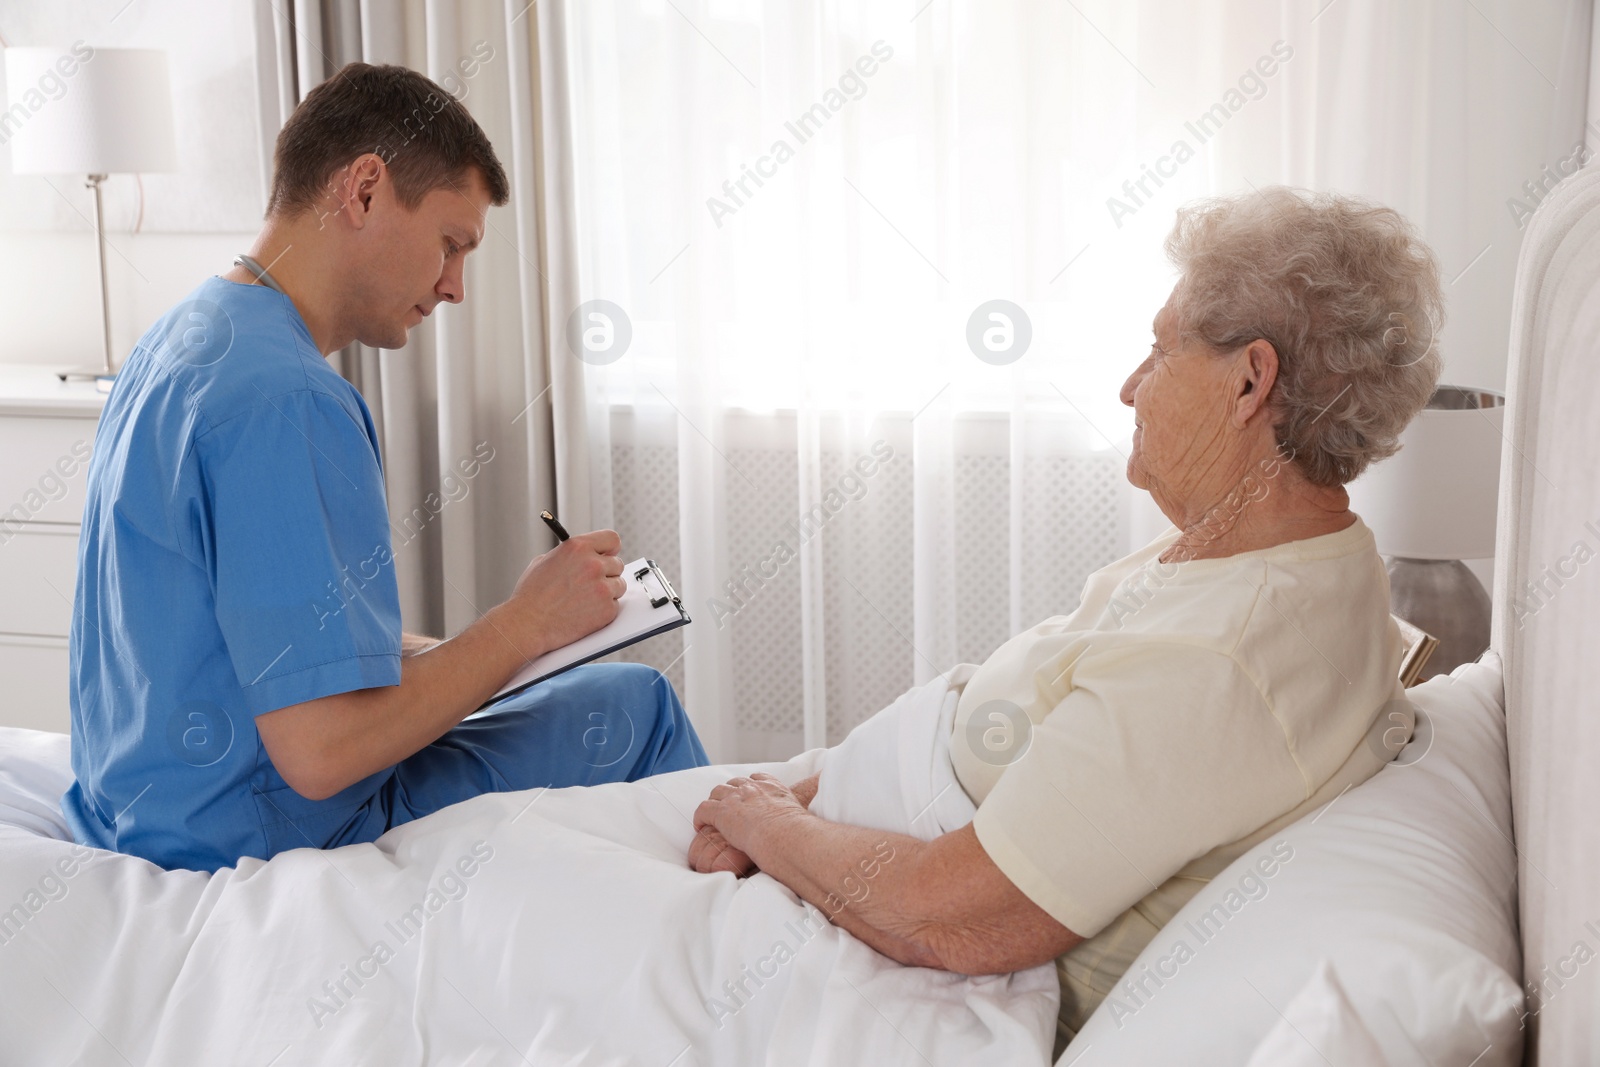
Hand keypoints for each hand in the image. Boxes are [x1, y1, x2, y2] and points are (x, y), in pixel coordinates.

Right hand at [502, 530, 625, 653]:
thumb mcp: (545, 561)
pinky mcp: (607, 609)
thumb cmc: (531, 595)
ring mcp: (602, 587)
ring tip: (585, 600)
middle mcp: (593, 564)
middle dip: (606, 574)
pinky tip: (585, 612)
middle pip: (617, 564)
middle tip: (592, 584)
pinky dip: (603, 610)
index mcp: (578, 547)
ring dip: (607, 592)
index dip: (610, 549)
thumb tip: (586, 555)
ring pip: (619, 585)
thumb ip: (570, 555)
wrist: (527, 624)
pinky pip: (615, 605)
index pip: (611, 539)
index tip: (608, 555)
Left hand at [690, 773, 807, 873]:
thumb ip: (801, 818)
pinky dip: (700, 817)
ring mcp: (736, 798)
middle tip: (727, 805)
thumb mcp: (803, 817)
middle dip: (730, 792)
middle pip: (734, 783)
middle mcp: (753, 788)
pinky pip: (704, 809)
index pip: (757, 777)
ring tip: (712, 814)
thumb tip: (813, 831)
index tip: (748, 793)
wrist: (784, 835)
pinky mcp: (722, 812)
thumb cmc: (796, 833)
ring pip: (716, 792)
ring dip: (714, 802)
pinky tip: (700, 826)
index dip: (750, 785)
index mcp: (773, 787)